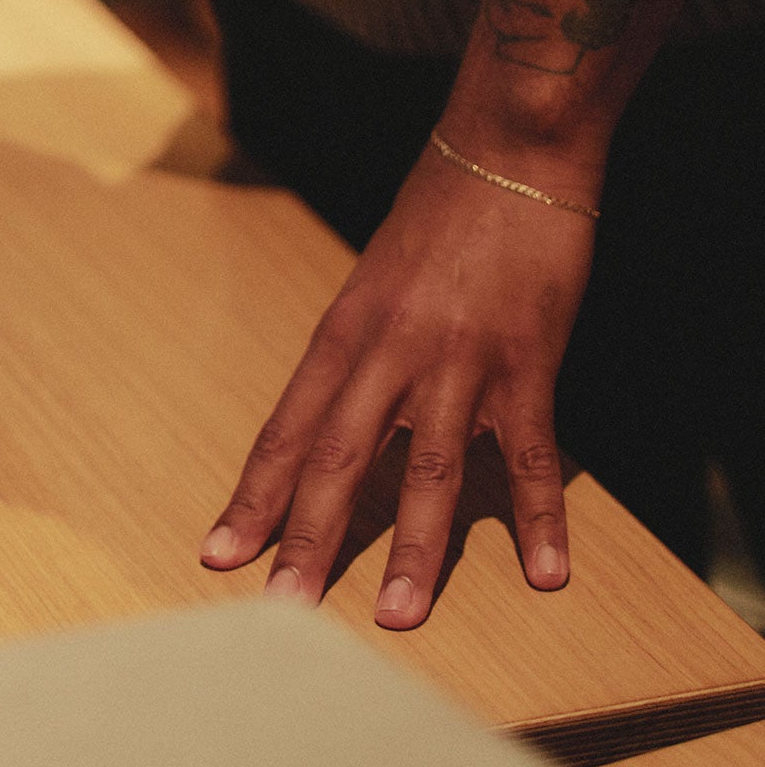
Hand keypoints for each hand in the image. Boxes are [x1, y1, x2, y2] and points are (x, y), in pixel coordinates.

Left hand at [200, 137, 592, 626]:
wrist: (507, 148)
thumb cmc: (441, 212)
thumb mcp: (379, 279)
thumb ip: (364, 352)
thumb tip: (342, 418)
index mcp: (346, 329)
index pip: (288, 428)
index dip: (254, 496)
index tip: (220, 554)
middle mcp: (391, 350)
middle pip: (337, 457)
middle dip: (307, 538)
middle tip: (283, 610)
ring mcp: (459, 358)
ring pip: (427, 468)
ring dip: (412, 548)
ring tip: (397, 617)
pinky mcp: (525, 360)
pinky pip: (530, 453)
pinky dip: (538, 516)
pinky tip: (547, 573)